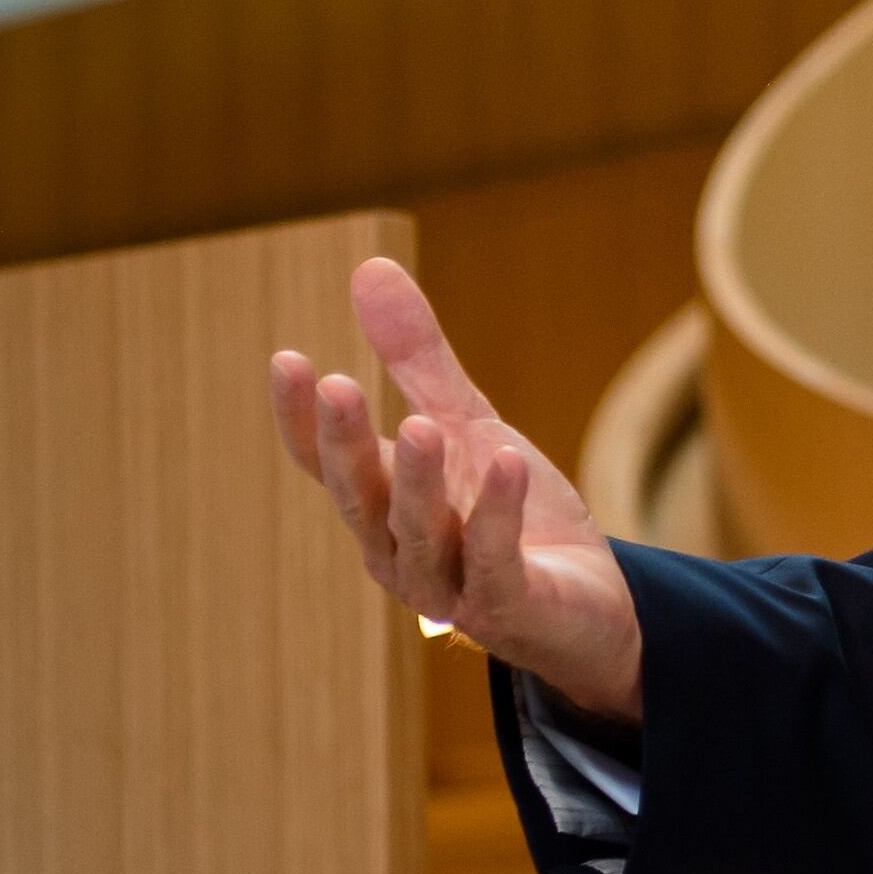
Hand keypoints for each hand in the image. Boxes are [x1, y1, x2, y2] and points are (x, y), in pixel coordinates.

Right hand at [266, 257, 644, 724]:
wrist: (585, 602)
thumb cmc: (511, 512)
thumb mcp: (468, 422)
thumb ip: (418, 359)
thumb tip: (369, 268)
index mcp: (380, 506)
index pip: (326, 463)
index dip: (302, 418)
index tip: (287, 359)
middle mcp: (397, 550)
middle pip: (362, 497)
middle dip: (349, 445)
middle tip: (338, 385)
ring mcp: (447, 585)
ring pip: (420, 534)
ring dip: (420, 482)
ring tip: (426, 426)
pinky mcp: (505, 606)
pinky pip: (493, 560)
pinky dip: (496, 514)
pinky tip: (509, 462)